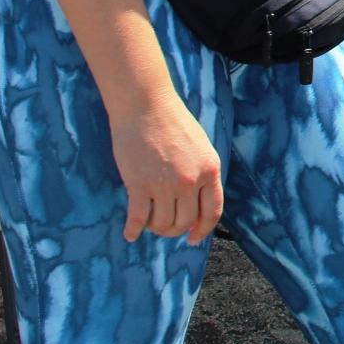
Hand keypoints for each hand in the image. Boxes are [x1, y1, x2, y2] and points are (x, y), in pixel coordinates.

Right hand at [111, 94, 223, 244]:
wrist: (145, 105)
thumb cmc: (172, 122)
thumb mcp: (201, 146)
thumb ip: (203, 173)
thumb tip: (198, 202)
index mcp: (210, 170)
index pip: (213, 211)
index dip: (203, 230)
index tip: (192, 238)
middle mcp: (190, 181)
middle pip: (185, 221)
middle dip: (174, 229)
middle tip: (164, 227)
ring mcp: (165, 184)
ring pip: (162, 224)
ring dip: (155, 228)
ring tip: (148, 223)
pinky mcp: (139, 185)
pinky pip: (138, 219)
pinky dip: (133, 230)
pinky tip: (130, 234)